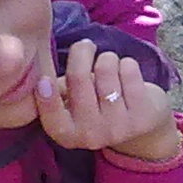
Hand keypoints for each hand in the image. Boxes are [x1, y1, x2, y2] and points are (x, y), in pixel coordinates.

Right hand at [34, 39, 181, 162]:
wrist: (142, 124)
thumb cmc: (97, 104)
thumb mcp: (70, 102)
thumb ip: (55, 89)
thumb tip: (40, 68)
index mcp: (67, 135)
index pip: (53, 117)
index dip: (46, 98)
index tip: (43, 80)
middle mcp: (90, 136)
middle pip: (78, 78)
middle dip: (81, 52)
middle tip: (85, 46)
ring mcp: (117, 129)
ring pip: (105, 69)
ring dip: (107, 59)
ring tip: (109, 65)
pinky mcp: (142, 117)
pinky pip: (129, 70)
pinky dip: (127, 63)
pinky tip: (127, 73)